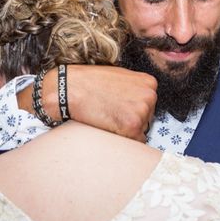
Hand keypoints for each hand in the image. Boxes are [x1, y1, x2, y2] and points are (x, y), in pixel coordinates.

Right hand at [18, 65, 156, 141]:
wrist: (69, 88)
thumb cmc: (90, 82)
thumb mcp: (120, 78)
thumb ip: (134, 89)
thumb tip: (139, 104)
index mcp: (149, 83)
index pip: (149, 105)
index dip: (133, 110)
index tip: (120, 109)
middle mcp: (150, 95)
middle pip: (147, 119)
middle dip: (131, 121)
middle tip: (111, 113)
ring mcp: (143, 111)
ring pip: (140, 131)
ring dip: (126, 131)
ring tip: (107, 117)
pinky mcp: (133, 126)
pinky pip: (133, 142)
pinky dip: (121, 139)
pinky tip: (107, 126)